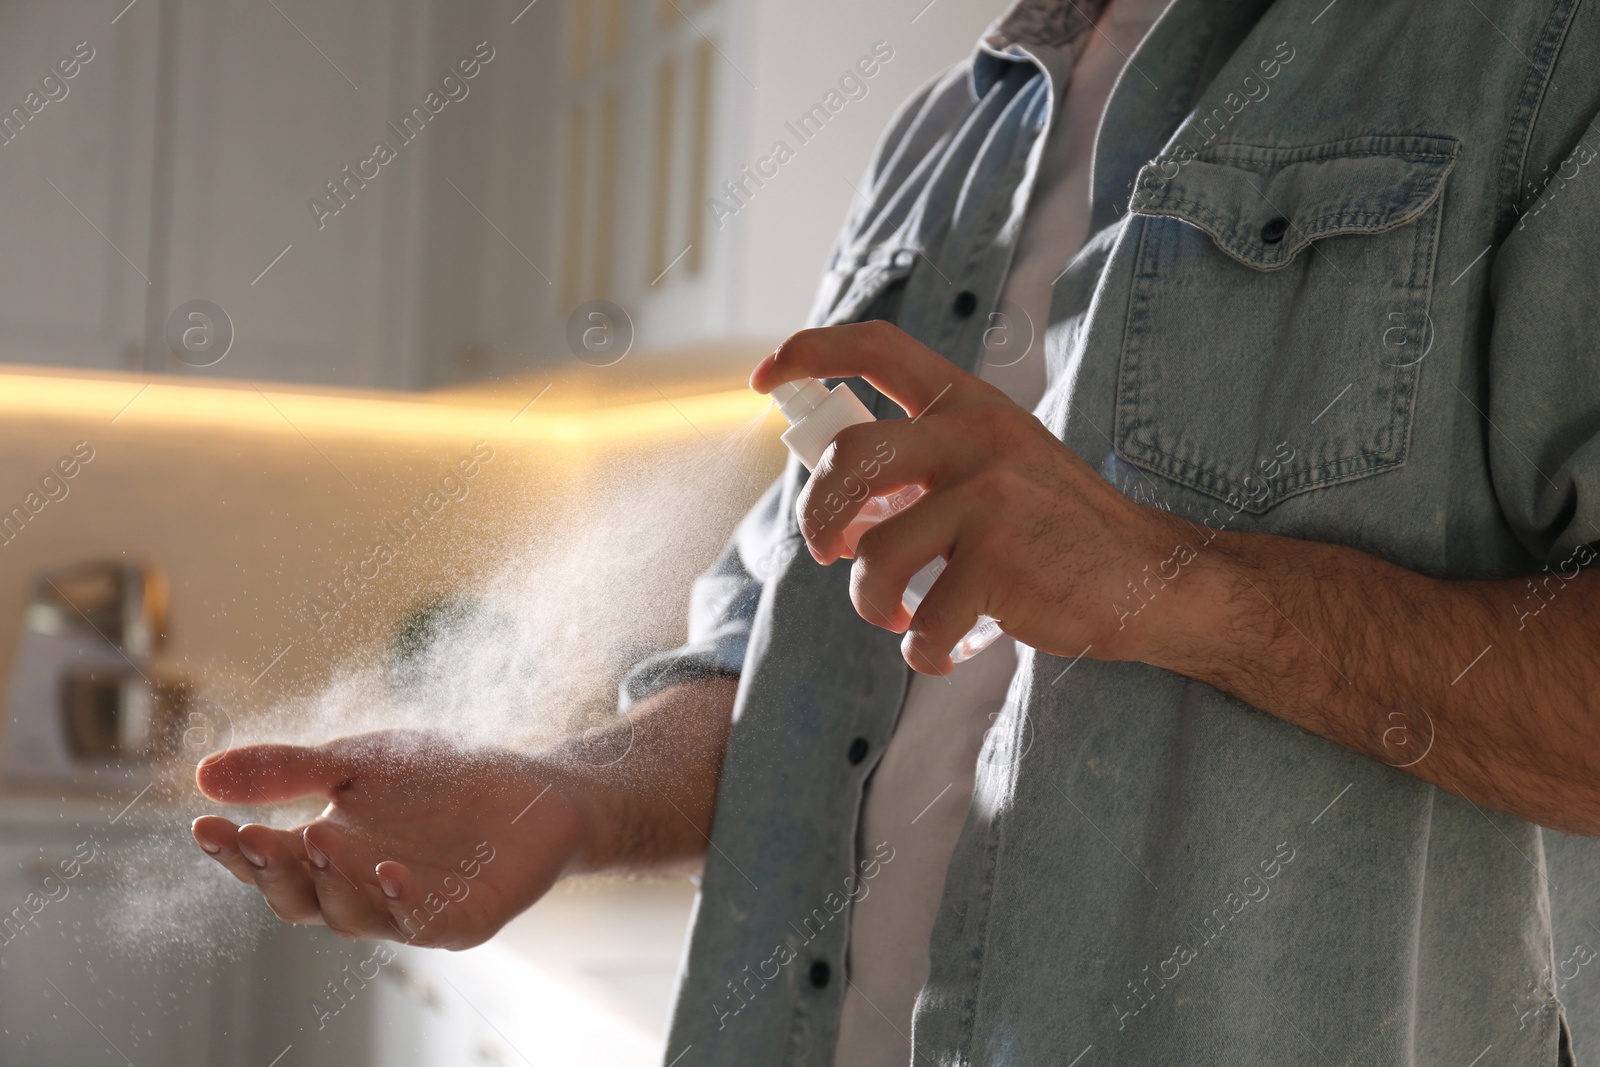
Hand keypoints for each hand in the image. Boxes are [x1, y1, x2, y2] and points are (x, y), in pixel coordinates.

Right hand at [191, 730, 587, 949]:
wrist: (534, 787)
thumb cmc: (439, 778)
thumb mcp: (356, 762)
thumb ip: (288, 771)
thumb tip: (203, 776)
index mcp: (329, 860)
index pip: (269, 866)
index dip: (236, 852)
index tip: (204, 824)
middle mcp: (362, 895)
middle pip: (302, 900)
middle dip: (275, 871)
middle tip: (255, 836)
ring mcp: (414, 911)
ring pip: (355, 916)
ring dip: (332, 883)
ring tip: (316, 836)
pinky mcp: (466, 919)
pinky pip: (427, 921)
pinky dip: (404, 902)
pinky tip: (389, 871)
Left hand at [750, 320, 1191, 673]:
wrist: (1152, 575)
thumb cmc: (1058, 528)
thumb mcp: (999, 463)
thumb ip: (928, 464)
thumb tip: (839, 504)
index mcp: (971, 404)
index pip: (878, 348)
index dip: (808, 352)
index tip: (765, 378)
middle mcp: (976, 438)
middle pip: (847, 460)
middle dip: (818, 518)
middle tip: (830, 551)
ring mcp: (989, 499)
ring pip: (874, 556)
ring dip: (869, 603)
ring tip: (897, 616)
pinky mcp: (999, 564)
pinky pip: (921, 620)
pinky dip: (921, 651)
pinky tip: (939, 650)